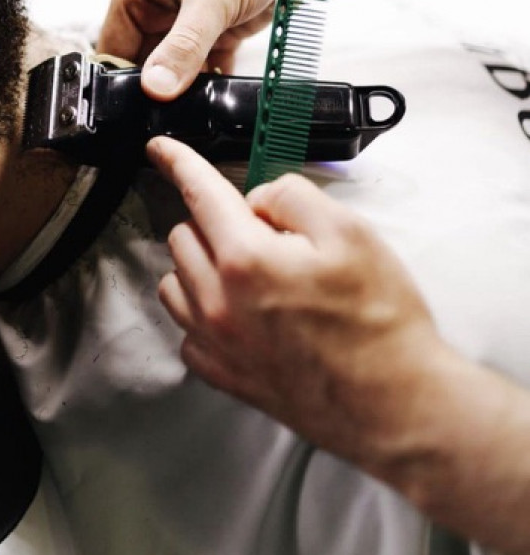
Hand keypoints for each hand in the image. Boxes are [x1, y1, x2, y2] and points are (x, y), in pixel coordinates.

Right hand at [97, 0, 307, 99]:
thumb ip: (183, 46)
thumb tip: (155, 88)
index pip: (112, 52)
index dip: (121, 86)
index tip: (138, 116)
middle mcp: (155, 12)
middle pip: (141, 69)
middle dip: (155, 95)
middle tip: (168, 122)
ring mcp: (184, 28)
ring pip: (172, 76)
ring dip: (183, 95)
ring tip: (191, 116)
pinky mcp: (214, 39)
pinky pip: (202, 75)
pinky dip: (209, 91)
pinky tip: (216, 105)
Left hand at [147, 136, 444, 470]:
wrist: (396, 405)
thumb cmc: (379, 319)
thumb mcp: (350, 232)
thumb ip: (291, 197)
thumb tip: (257, 202)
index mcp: (245, 258)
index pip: (199, 193)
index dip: (178, 161)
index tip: (159, 149)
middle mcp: (217, 301)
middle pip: (183, 236)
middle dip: (213, 221)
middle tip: (264, 234)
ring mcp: (216, 343)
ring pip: (175, 282)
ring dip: (200, 264)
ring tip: (248, 273)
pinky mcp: (223, 376)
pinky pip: (187, 329)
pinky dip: (203, 311)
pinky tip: (240, 313)